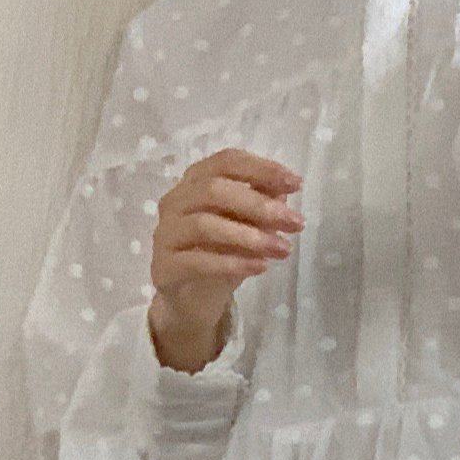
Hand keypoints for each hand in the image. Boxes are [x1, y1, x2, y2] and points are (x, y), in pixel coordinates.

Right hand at [147, 144, 300, 370]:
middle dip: (260, 205)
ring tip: (282, 249)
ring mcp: (165, 233)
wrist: (192, 297)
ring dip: (250, 237)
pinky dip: (232, 263)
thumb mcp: (248, 224)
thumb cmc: (221, 250)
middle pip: (213, 190)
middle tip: (295, 222)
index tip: (296, 183)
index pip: (226, 162)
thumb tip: (285, 189)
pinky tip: (260, 267)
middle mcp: (175, 200)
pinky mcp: (164, 265)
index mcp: (195, 180)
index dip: (262, 169)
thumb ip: (262, 203)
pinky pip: (198, 262)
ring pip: (205, 225)